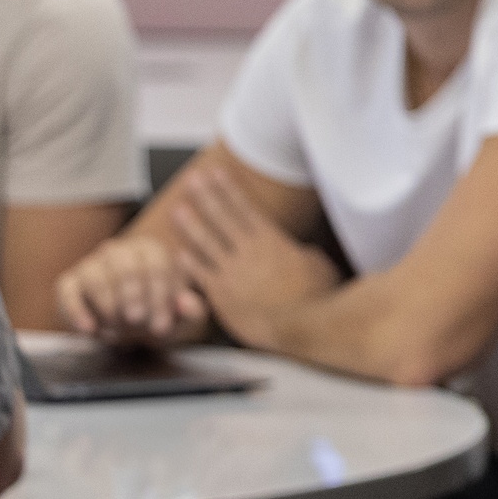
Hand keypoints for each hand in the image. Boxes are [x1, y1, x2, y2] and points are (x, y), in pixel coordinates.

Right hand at [49, 229, 208, 350]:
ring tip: (118, 329)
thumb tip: (186, 303)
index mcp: (150, 250)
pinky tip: (90, 330)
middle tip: (138, 321)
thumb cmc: (159, 313)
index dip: (160, 296)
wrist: (129, 324)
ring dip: (108, 306)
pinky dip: (76, 312)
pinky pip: (68, 292)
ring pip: (95, 278)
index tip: (162, 324)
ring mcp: (92, 264)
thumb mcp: (182, 316)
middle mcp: (118, 250)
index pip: (156, 265)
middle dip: (133, 297)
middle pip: (125, 268)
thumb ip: (191, 310)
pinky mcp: (70, 283)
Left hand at [168, 173, 342, 333]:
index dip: (228, 189)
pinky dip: (190, 263)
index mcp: (271, 240)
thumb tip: (306, 253)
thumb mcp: (319, 266)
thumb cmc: (316, 298)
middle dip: (206, 196)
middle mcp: (248, 251)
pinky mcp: (222, 295)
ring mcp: (232, 272)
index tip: (216, 173)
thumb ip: (307, 255)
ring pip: (206, 242)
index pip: (244, 208)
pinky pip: (201, 274)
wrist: (299, 325)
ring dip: (191, 225)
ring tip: (177, 210)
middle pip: (222, 217)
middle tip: (192, 179)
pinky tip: (179, 254)